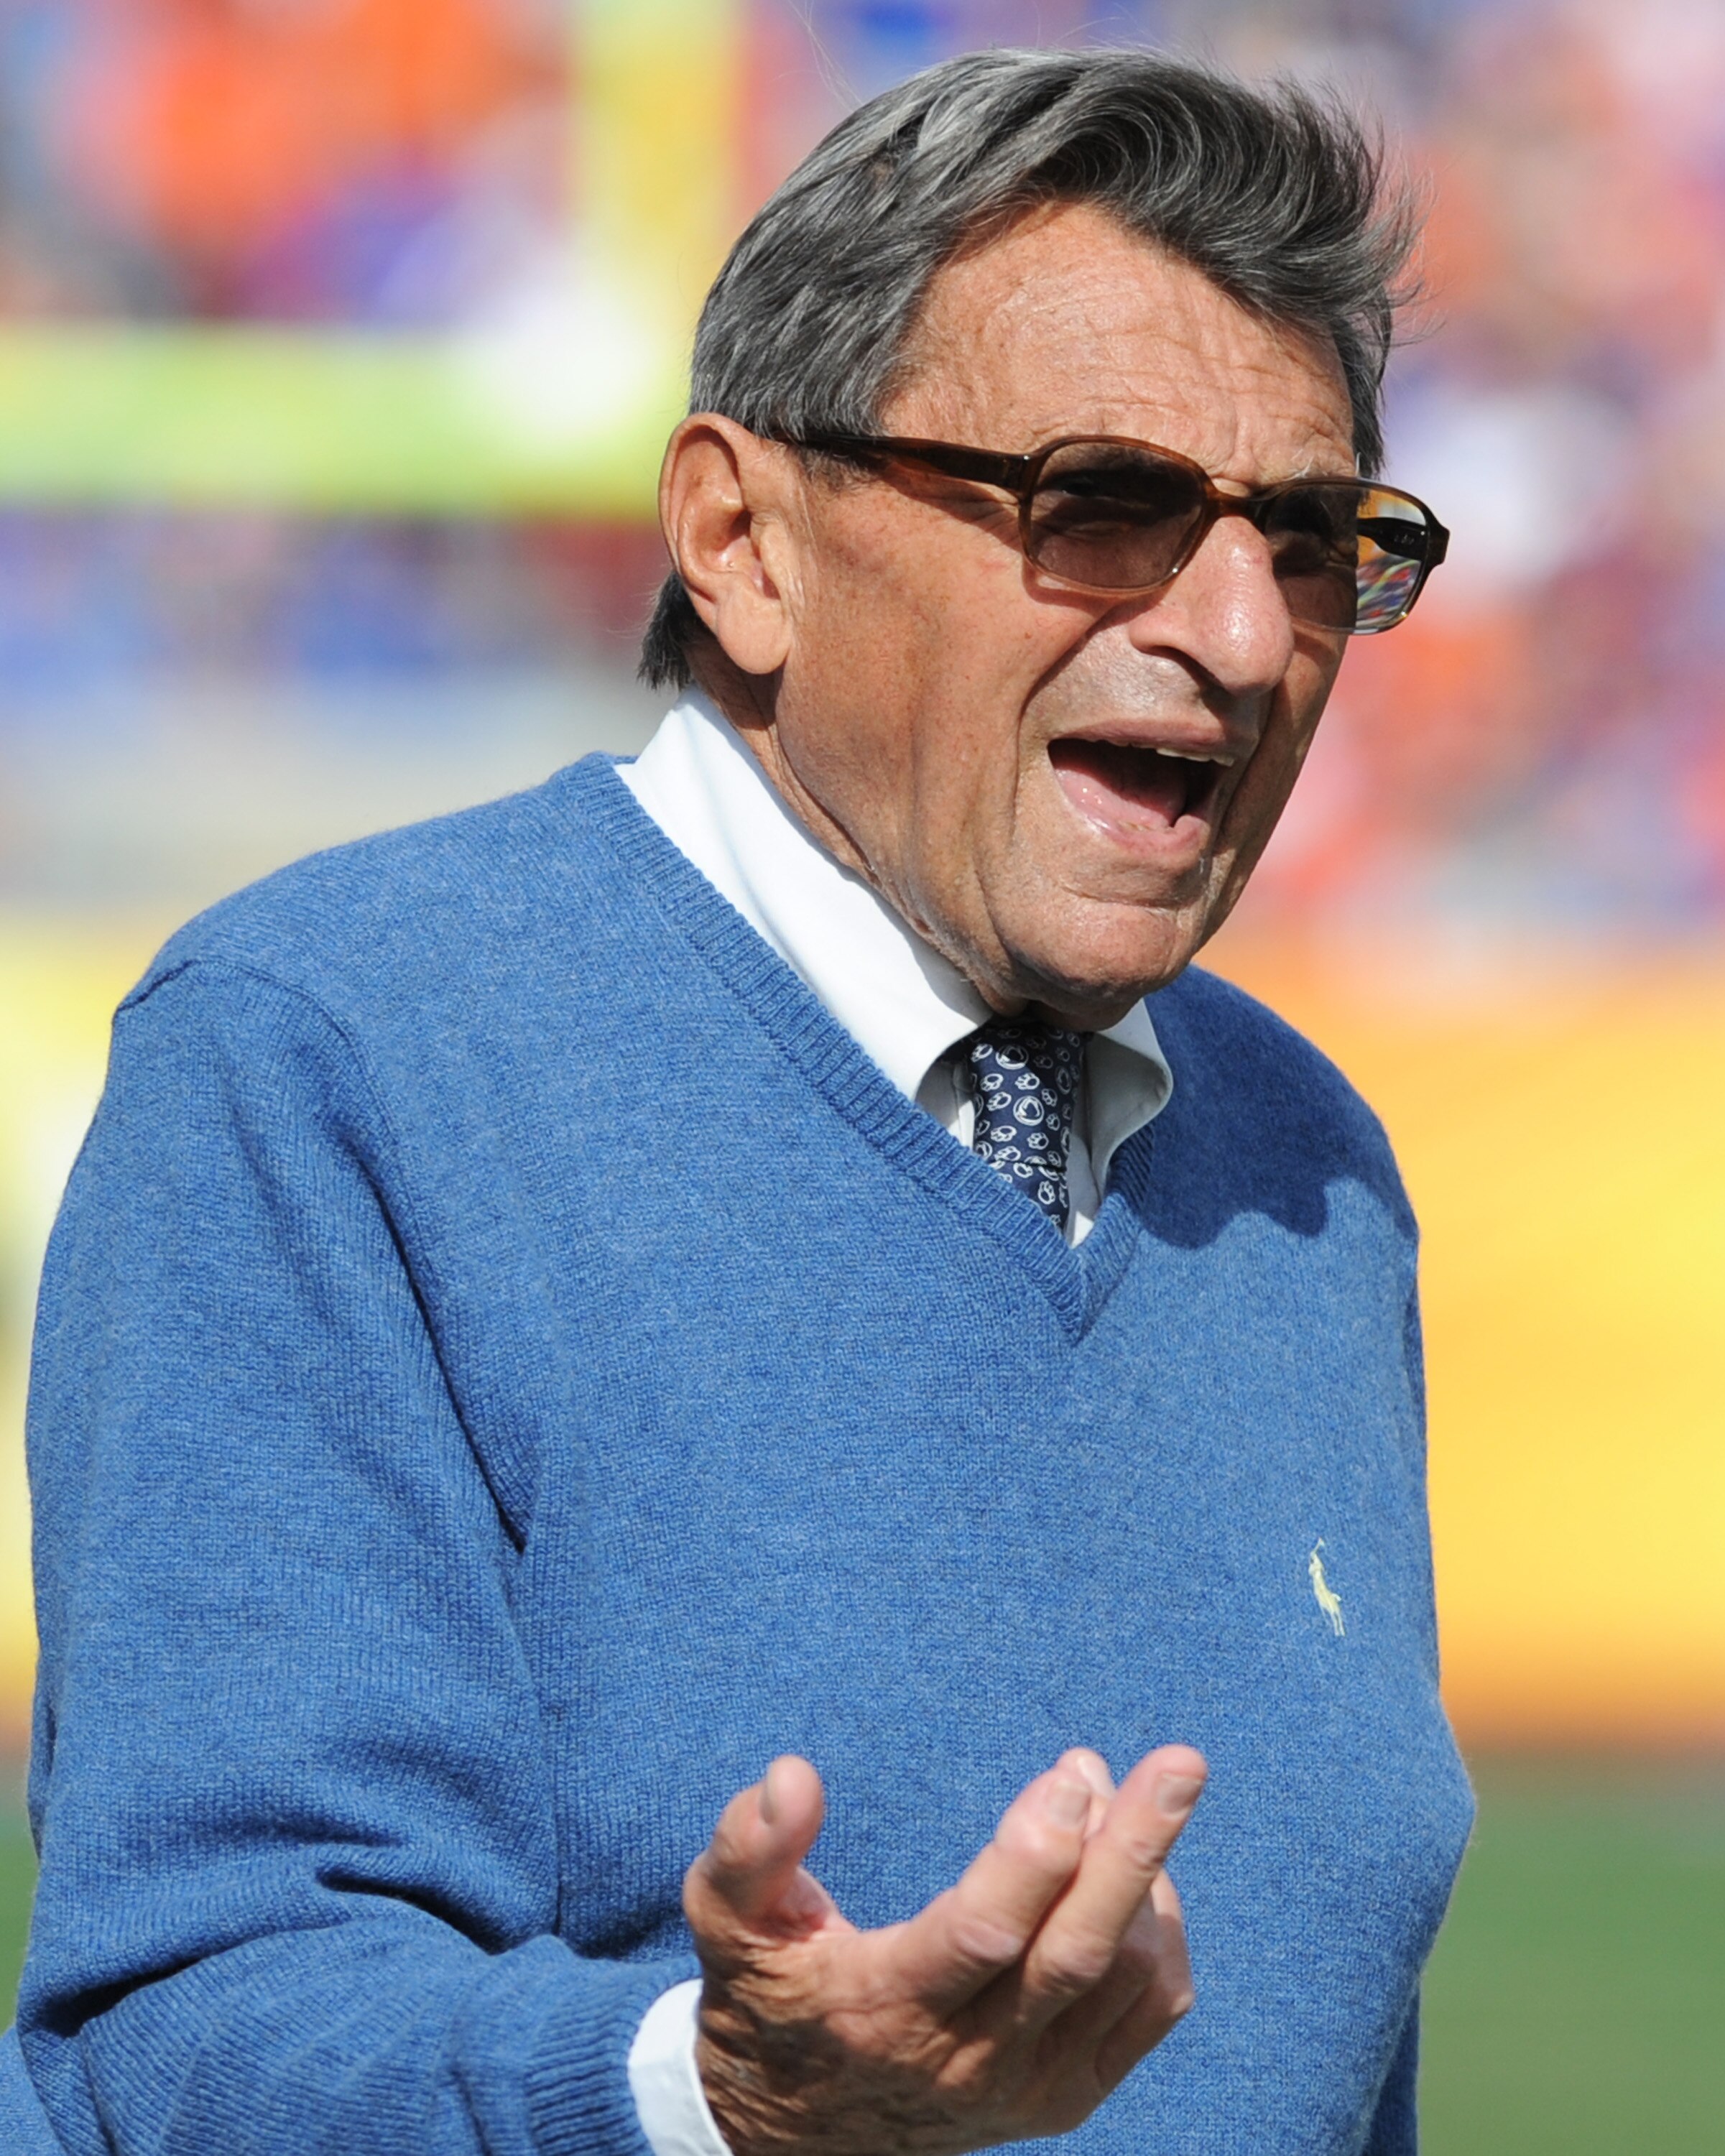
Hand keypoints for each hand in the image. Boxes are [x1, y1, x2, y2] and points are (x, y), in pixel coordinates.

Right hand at [682, 1743, 1206, 2155]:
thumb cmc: (766, 1996)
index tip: (1070, 1771)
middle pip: (1075, 1956)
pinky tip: (1141, 1872)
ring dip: (1141, 1876)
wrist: (798, 2129)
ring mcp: (1025, 2087)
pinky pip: (1145, 2016)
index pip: (980, 1935)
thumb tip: (792, 1774)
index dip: (1035, 1855)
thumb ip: (748, 1850)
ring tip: (1123, 1789)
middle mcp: (966, 2061)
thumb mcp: (728, 1922)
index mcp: (884, 2008)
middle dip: (1135, 1851)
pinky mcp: (1064, 2098)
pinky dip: (1163, 1938)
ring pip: (1119, 1982)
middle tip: (1180, 1763)